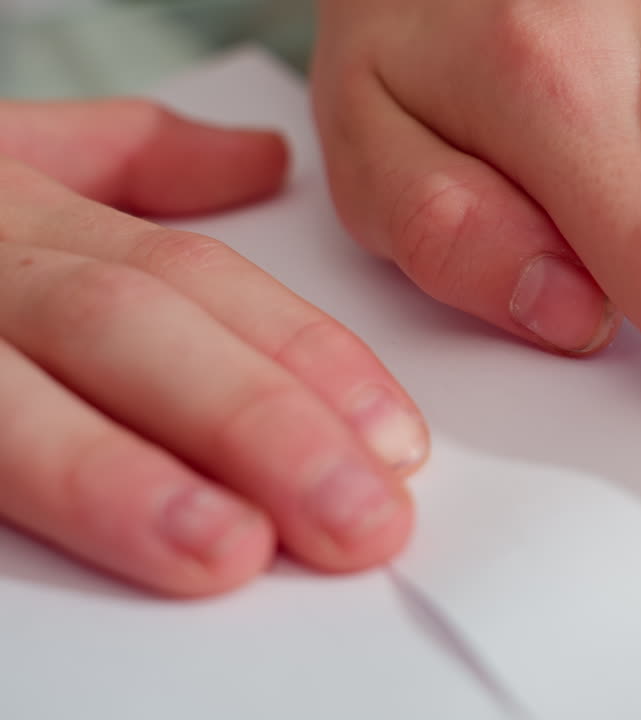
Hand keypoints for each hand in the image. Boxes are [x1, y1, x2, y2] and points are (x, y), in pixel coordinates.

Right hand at [0, 100, 427, 595]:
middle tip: (358, 520)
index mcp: (26, 219)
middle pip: (132, 333)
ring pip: (11, 401)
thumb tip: (258, 157)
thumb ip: (127, 165)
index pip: (197, 282)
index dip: (304, 359)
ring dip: (124, 481)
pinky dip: (24, 497)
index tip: (393, 441)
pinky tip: (102, 558)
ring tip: (228, 553)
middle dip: (256, 426)